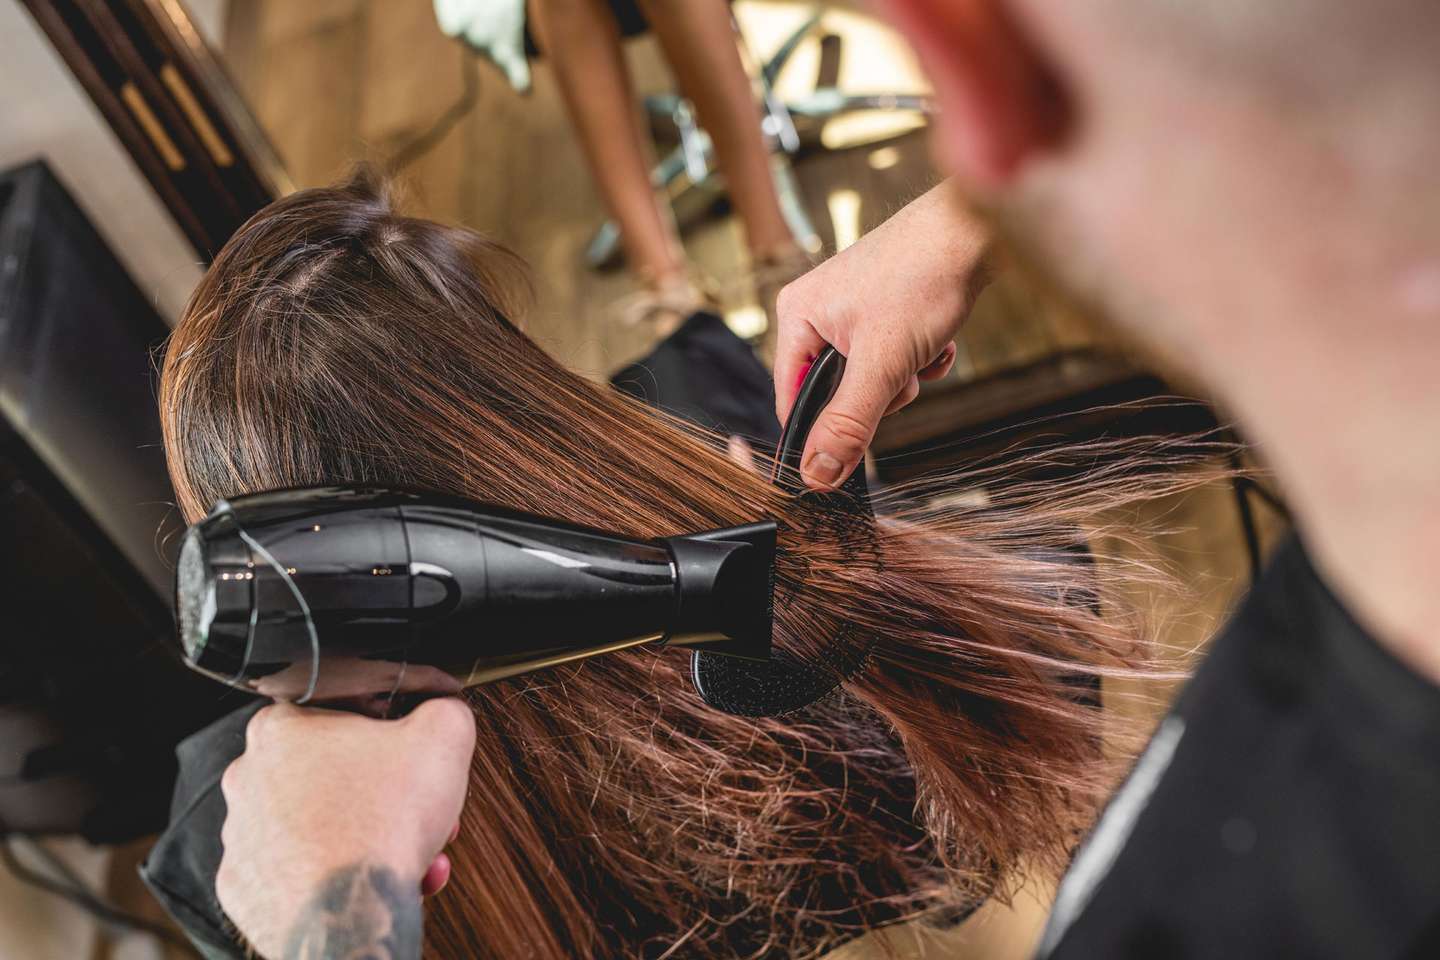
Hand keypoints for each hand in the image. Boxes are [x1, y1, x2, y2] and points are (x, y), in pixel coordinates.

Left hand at [216, 699, 475, 958]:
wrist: (350, 911)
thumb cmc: (384, 822)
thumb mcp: (444, 736)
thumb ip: (444, 708)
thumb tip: (443, 709)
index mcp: (281, 729)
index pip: (341, 712)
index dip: (389, 733)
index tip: (414, 754)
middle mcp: (248, 779)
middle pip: (334, 773)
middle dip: (385, 792)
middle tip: (417, 808)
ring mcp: (242, 836)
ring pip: (320, 823)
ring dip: (368, 833)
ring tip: (409, 851)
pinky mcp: (247, 886)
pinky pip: (301, 869)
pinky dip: (339, 871)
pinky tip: (378, 876)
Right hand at [773, 182, 989, 489]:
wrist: (975, 230)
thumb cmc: (922, 276)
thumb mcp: (881, 365)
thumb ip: (847, 424)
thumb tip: (817, 475)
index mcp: (797, 317)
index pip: (792, 399)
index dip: (822, 429)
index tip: (850, 450)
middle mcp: (819, 311)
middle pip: (837, 392)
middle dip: (878, 393)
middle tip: (900, 373)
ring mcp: (855, 309)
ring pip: (873, 378)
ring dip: (905, 375)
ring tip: (923, 346)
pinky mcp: (888, 309)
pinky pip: (897, 358)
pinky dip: (921, 358)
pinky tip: (939, 337)